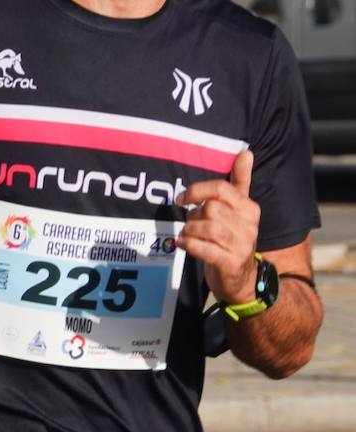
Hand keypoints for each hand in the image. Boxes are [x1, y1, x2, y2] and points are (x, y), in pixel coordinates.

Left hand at [177, 150, 260, 304]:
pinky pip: (204, 248)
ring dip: (190, 230)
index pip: (222, 189)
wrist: (243, 279)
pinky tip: (183, 244)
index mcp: (249, 208)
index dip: (198, 190)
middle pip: (210, 208)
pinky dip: (189, 244)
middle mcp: (249, 225)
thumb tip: (245, 152)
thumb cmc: (233, 238)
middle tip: (191, 223)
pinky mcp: (230, 263)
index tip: (182, 198)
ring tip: (188, 234)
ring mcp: (241, 245)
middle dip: (194, 215)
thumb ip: (240, 182)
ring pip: (206, 227)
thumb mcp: (238, 210)